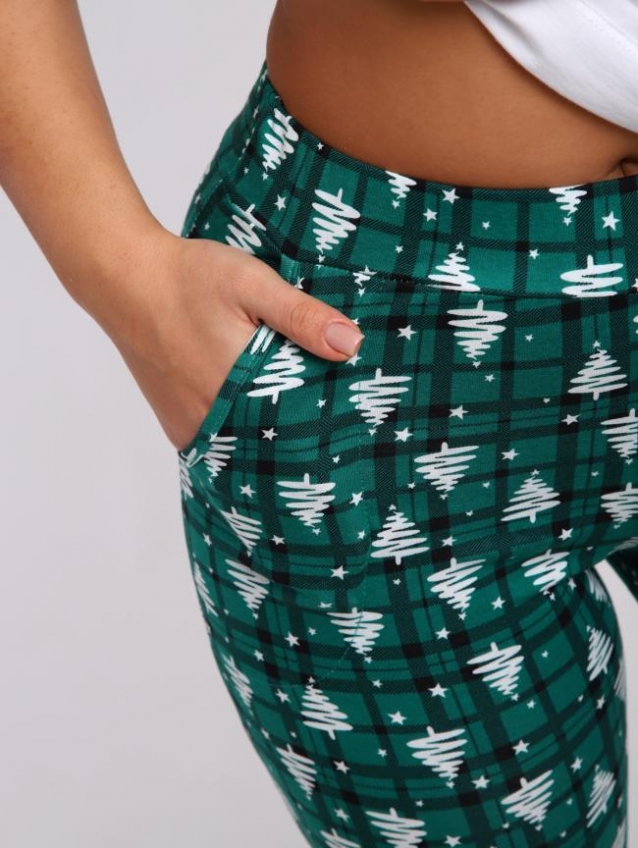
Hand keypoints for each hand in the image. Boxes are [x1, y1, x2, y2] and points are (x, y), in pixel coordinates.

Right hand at [111, 229, 365, 452]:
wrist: (126, 279)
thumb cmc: (189, 278)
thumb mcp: (253, 284)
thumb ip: (301, 316)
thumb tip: (353, 345)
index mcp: (239, 388)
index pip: (299, 421)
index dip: (325, 415)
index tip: (347, 408)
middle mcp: (213, 418)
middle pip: (272, 439)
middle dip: (298, 427)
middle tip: (327, 415)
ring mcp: (191, 427)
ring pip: (245, 444)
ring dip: (267, 432)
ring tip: (293, 413)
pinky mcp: (177, 427)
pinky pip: (219, 442)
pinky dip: (239, 432)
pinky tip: (254, 412)